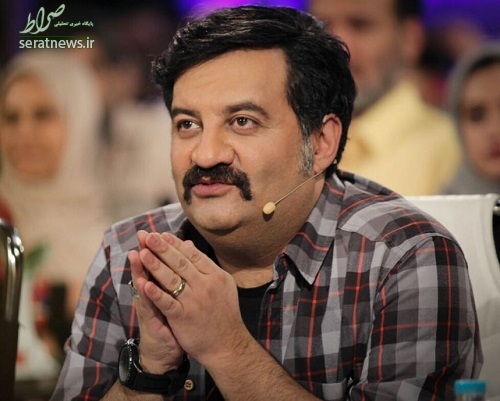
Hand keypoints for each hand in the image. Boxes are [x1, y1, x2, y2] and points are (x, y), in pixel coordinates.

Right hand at [128, 231, 183, 373]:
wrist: (166, 354)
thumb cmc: (173, 321)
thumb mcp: (177, 297)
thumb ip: (179, 276)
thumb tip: (187, 251)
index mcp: (161, 287)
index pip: (159, 263)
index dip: (158, 248)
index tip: (156, 231)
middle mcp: (152, 294)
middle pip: (148, 269)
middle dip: (147, 252)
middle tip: (142, 235)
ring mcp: (150, 307)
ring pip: (144, 285)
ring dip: (140, 269)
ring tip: (136, 253)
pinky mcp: (151, 322)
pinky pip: (148, 307)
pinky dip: (146, 295)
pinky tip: (143, 283)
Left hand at [138, 231, 249, 364]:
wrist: (227, 344)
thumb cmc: (224, 313)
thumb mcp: (221, 285)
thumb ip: (204, 266)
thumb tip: (189, 245)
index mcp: (216, 275)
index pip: (192, 255)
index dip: (174, 244)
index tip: (160, 235)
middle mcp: (206, 285)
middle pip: (180, 263)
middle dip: (162, 249)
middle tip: (147, 236)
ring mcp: (195, 301)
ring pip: (171, 279)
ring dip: (155, 265)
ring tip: (142, 253)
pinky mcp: (184, 317)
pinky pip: (167, 302)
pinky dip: (155, 293)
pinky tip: (144, 284)